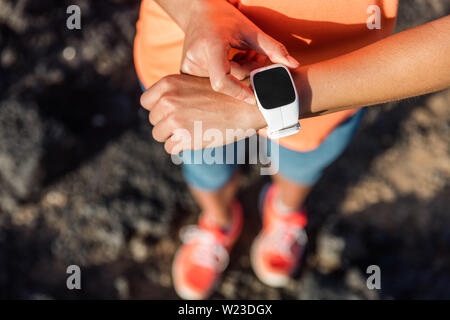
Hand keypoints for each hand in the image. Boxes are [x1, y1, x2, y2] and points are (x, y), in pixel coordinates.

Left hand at [140, 74, 266, 153]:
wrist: (248, 105)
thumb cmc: (224, 95)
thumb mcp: (194, 83)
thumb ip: (174, 93)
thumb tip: (159, 109)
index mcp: (168, 84)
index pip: (145, 102)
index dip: (157, 109)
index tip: (170, 113)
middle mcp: (168, 101)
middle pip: (153, 120)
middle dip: (167, 124)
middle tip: (187, 122)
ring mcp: (175, 120)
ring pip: (159, 135)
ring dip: (173, 136)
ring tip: (192, 130)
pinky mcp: (184, 138)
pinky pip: (171, 148)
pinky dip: (181, 147)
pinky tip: (196, 138)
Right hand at [180, 0, 298, 102]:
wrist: (197, 10)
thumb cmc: (225, 18)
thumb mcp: (250, 29)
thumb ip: (273, 48)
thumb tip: (294, 65)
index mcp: (211, 46)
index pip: (222, 80)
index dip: (238, 91)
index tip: (253, 97)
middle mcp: (196, 57)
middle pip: (227, 79)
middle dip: (245, 73)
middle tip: (255, 57)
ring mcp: (188, 66)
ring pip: (221, 81)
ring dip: (237, 72)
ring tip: (242, 54)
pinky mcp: (186, 71)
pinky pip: (212, 79)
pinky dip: (226, 73)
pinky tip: (231, 59)